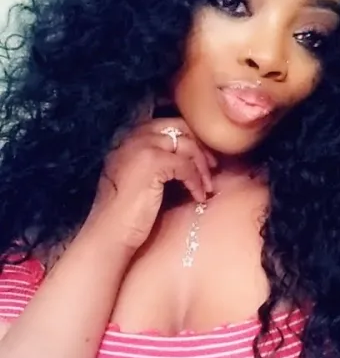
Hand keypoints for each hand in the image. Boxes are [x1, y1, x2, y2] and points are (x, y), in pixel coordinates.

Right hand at [84, 116, 216, 250]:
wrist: (109, 234)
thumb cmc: (126, 214)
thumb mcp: (140, 179)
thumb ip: (157, 161)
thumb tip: (190, 158)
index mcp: (128, 138)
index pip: (167, 124)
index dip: (189, 138)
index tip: (203, 158)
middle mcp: (132, 136)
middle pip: (180, 127)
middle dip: (200, 146)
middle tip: (213, 167)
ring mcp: (141, 146)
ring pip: (186, 145)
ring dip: (202, 167)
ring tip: (207, 187)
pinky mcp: (152, 161)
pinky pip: (186, 165)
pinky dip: (196, 181)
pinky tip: (198, 197)